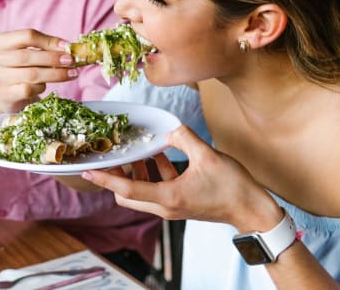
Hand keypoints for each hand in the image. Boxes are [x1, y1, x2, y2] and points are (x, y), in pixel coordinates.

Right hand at [0, 29, 77, 112]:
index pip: (27, 36)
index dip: (49, 41)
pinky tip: (45, 87)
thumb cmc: (21, 70)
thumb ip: (45, 48)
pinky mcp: (4, 95)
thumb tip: (68, 48)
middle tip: (71, 61)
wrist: (8, 96)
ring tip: (71, 74)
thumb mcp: (29, 54)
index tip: (67, 46)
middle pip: (28, 55)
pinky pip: (28, 89)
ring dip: (55, 74)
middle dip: (53, 58)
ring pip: (31, 74)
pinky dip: (41, 87)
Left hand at [81, 126, 280, 230]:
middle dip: (116, 175)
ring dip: (135, 172)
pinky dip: (153, 172)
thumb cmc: (232, 187)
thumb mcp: (207, 156)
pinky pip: (157, 187)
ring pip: (141, 192)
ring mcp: (172, 206)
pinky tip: (158, 153)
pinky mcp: (180, 202)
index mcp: (168, 197)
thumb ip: (184, 138)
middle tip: (113, 154)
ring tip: (137, 149)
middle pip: (127, 195)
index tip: (88, 169)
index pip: (126, 189)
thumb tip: (169, 129)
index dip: (105, 178)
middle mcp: (165, 206)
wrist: (251, 209)